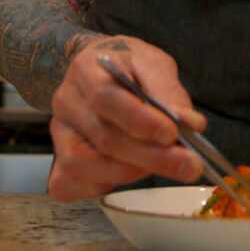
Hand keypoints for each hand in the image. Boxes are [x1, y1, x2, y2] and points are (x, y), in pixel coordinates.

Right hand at [46, 36, 206, 200]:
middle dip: (151, 156)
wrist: (99, 70)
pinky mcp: (59, 159)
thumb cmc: (127, 66)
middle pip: (103, 137)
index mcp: (86, 69)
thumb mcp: (153, 64)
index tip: (172, 134)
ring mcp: (59, 133)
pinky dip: (102, 187)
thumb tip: (190, 124)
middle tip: (189, 165)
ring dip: (130, 171)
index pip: (105, 98)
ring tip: (162, 162)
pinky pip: (71, 184)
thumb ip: (170, 92)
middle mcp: (66, 101)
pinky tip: (130, 173)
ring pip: (85, 165)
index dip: (138, 120)